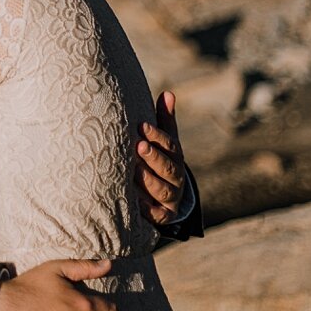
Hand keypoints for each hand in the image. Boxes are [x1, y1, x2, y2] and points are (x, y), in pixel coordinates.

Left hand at [134, 91, 185, 225]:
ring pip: (162, 190)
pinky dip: (146, 208)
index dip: (157, 136)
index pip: (170, 146)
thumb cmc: (160, 161)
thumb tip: (168, 93)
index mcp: (176, 158)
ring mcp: (171, 199)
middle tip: (138, 146)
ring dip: (148, 181)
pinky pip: (156, 214)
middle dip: (153, 157)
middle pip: (168, 168)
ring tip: (133, 171)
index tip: (141, 126)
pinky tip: (134, 201)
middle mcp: (176, 179)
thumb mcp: (164, 142)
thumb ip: (165, 119)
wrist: (166, 199)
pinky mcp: (162, 217)